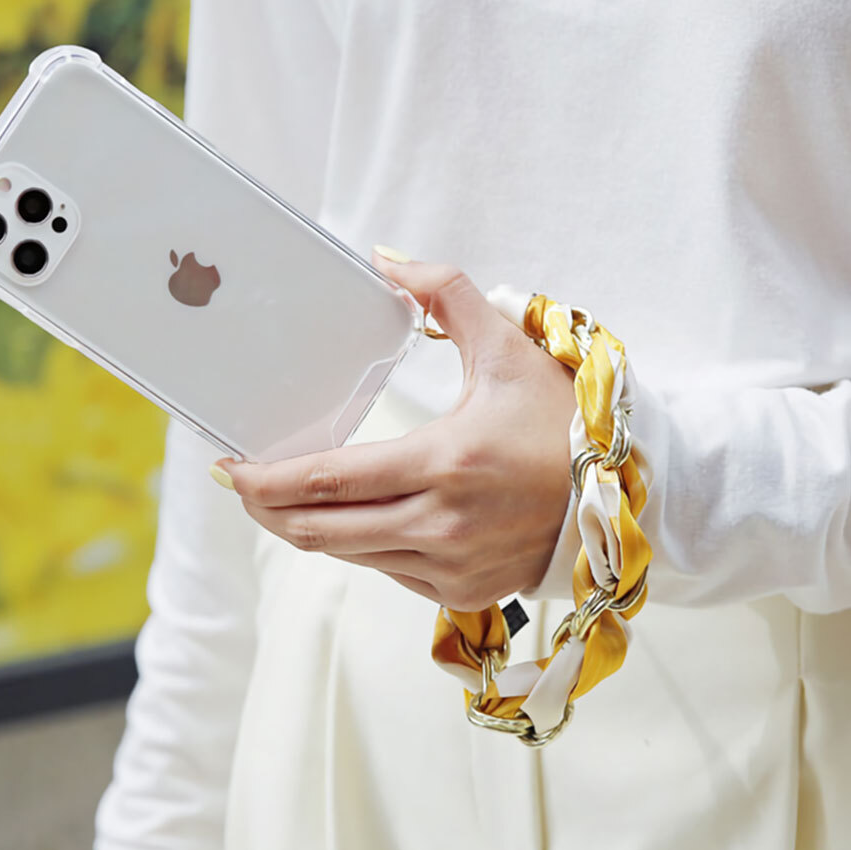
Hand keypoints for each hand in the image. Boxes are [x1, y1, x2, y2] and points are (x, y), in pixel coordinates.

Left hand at [213, 249, 575, 611]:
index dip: (266, 480)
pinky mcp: (464, 591)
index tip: (228, 466)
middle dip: (267, 509)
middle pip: (321, 530)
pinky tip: (350, 517)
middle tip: (240, 483)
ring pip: (349, 555)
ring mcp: (452, 566)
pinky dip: (358, 545)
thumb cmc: (563, 422)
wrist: (622, 494)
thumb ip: (446, 293)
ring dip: (307, 527)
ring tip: (282, 496)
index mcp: (446, 464)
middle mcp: (443, 525)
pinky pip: (386, 571)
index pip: (329, 481)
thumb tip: (387, 259)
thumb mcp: (509, 347)